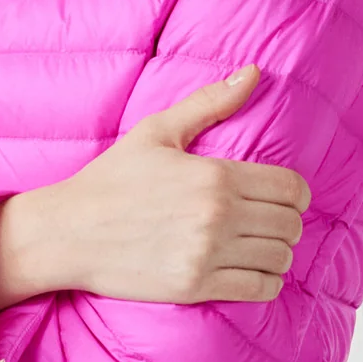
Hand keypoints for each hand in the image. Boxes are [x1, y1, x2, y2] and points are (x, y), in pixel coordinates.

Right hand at [46, 62, 310, 303]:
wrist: (67, 232)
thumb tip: (253, 72)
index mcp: (214, 175)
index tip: (283, 197)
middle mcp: (216, 216)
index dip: (295, 193)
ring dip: (277, 252)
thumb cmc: (110, 179)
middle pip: (290, 225)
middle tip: (268, 221)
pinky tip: (250, 270)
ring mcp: (206, 254)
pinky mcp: (195, 286)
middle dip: (287, 222)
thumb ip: (209, 103)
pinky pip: (259, 289)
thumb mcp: (156, 131)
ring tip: (258, 245)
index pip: (290, 188)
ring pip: (280, 258)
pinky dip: (265, 281)